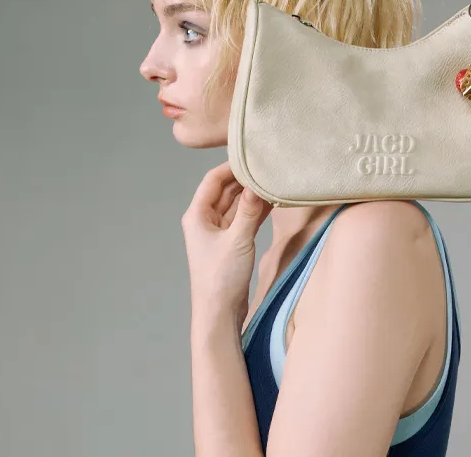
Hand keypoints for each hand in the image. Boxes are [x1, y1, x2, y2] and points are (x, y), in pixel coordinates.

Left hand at [181, 161, 271, 329]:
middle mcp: (206, 220)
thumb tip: (258, 183)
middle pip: (225, 190)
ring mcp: (219, 231)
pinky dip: (256, 209)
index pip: (213, 180)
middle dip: (244, 178)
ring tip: (273, 180)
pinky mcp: (232, 242)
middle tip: (267, 165)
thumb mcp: (237, 240)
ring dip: (252, 194)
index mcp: (197, 215)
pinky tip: (273, 200)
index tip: (251, 155)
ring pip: (237, 204)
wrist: (219, 313)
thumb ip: (249, 210)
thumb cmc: (220, 278)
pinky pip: (244, 217)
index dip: (230, 166)